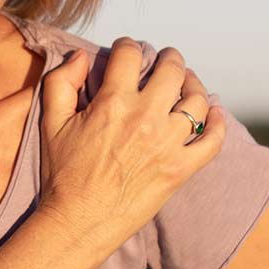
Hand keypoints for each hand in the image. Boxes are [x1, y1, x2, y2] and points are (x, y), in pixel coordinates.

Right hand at [34, 38, 228, 259]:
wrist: (79, 222)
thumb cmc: (63, 174)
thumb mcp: (51, 123)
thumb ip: (61, 82)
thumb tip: (80, 55)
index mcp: (113, 102)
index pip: (130, 54)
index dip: (128, 46)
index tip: (127, 51)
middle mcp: (145, 117)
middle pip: (172, 69)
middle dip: (169, 58)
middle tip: (166, 60)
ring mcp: (168, 143)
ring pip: (197, 100)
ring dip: (194, 86)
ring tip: (187, 85)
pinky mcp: (181, 169)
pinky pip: (212, 141)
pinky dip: (217, 124)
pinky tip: (212, 115)